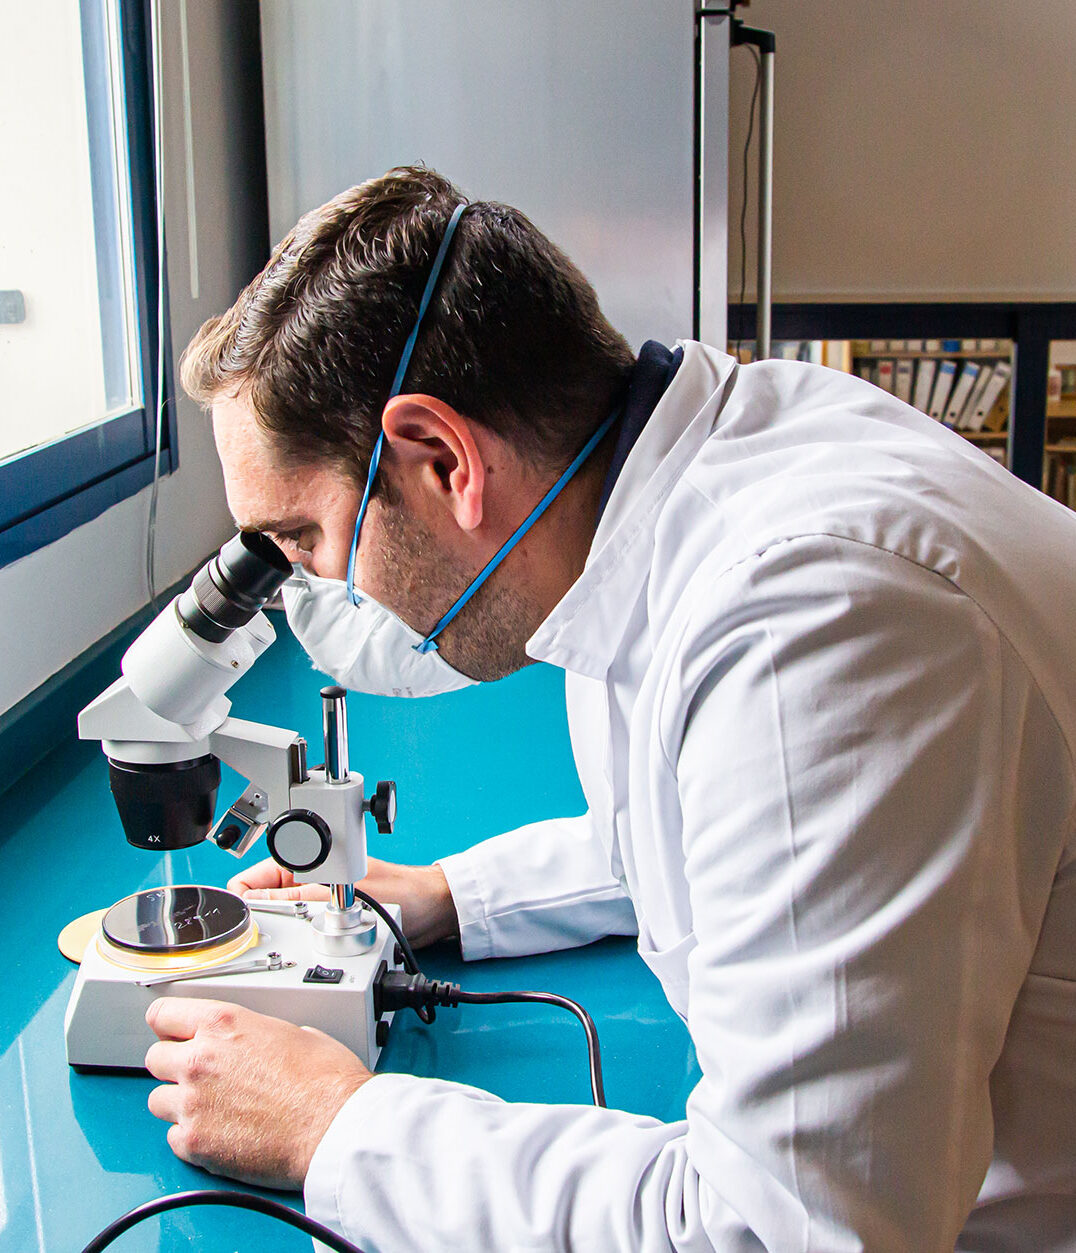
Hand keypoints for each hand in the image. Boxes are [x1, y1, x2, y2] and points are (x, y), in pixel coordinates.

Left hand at [145, 998, 369, 1188]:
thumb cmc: (326, 1081)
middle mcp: (200, 1060)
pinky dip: (191, 1136)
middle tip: (197, 1073)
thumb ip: (260, 1033)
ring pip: (157, 1101)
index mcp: (223, 1023)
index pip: (163, 1014)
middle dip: (173, 1064)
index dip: (167, 1024)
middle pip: (154, 1058)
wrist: (334, 1127)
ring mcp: (192, 1103)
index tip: (170, 1031)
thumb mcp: (297, 1032)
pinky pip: (173, 1138)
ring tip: (210, 1107)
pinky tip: (218, 1132)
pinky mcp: (195, 1142)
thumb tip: (261, 1043)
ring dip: (178, 1103)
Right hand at [228, 856, 458, 948]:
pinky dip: (298, 943)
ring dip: (281, 935)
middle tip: (273, 939)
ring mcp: (314, 901)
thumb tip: (249, 904)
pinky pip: (298, 933)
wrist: (432, 911)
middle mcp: (304, 879)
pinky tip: (310, 949)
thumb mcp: (336, 896)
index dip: (239, 903)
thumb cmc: (401, 892)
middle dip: (260, 922)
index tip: (242, 926)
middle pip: (259, 905)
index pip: (248, 881)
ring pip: (277, 921)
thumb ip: (291, 898)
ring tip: (297, 942)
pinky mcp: (326, 920)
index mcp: (301, 861)